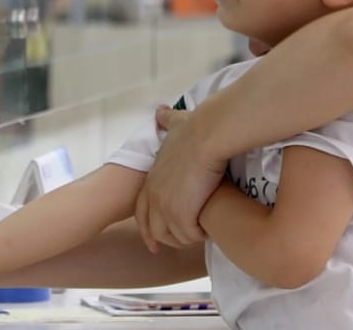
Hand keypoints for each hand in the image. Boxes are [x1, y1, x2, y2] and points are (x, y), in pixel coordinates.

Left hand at [134, 106, 225, 251]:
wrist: (207, 136)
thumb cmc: (195, 129)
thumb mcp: (176, 123)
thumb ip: (167, 119)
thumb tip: (161, 110)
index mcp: (152, 180)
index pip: (142, 210)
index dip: (147, 225)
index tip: (153, 240)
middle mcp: (154, 197)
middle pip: (153, 229)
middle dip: (165, 240)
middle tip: (182, 242)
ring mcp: (166, 208)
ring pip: (173, 237)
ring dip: (187, 237)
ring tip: (202, 233)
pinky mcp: (181, 215)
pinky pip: (190, 235)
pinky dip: (200, 235)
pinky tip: (210, 229)